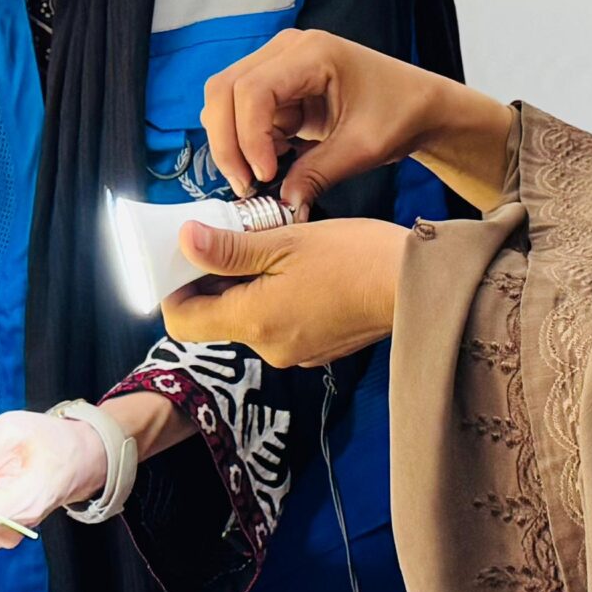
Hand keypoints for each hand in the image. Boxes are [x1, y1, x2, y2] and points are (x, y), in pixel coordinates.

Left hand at [164, 217, 407, 367]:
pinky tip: (295, 268)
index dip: (174, 290)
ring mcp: (295, 352)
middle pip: (216, 318)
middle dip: (214, 280)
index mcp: (255, 321)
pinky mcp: (317, 347)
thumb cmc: (353, 258)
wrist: (416, 286)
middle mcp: (269, 347)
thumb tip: (184, 241)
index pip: (183, 323)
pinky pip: (278, 323)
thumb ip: (230, 248)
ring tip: (267, 247)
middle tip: (227, 239)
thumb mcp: (285, 241)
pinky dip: (274, 297)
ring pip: (249, 318)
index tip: (183, 259)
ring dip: (247, 286)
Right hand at [200, 29, 460, 211]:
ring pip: (226, 101)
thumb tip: (282, 204)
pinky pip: (243, 113)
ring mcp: (278, 65)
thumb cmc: (400, 113)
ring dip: (234, 143)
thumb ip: (317, 174)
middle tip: (247, 186)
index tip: (265, 176)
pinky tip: (273, 163)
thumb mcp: (362, 148)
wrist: (419, 104)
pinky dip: (248, 142)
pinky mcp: (277, 86)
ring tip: (262, 178)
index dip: (248, 136)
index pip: (252, 89)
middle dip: (228, 142)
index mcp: (312, 53)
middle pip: (225, 90)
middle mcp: (287, 50)